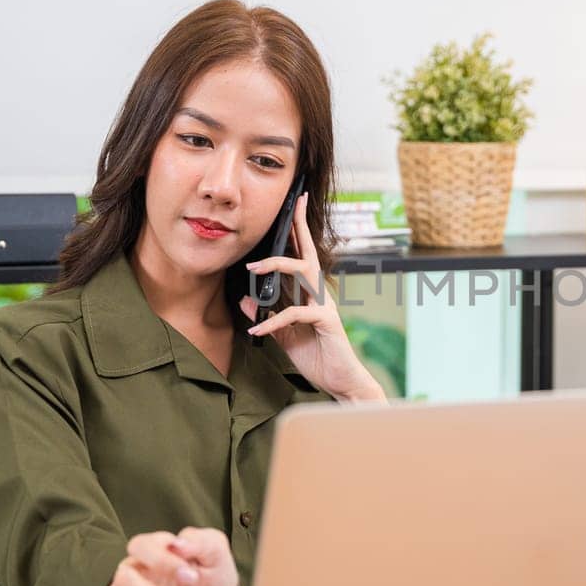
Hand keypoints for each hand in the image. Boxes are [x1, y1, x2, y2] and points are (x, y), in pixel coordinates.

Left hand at [240, 191, 386, 401]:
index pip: (303, 255)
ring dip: (275, 266)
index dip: (298, 230)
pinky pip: (294, 313)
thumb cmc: (316, 356)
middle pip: (307, 253)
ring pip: (302, 273)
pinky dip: (271, 321)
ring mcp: (325, 305)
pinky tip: (256, 330)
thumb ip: (267, 316)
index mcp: (311, 294)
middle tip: (286, 209)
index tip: (295, 203)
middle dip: (295, 229)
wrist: (341, 381)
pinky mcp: (326, 322)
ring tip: (251, 269)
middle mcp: (320, 294)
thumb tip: (244, 299)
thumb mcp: (284, 335)